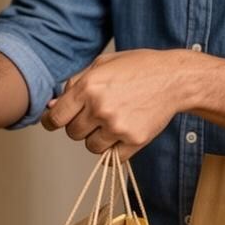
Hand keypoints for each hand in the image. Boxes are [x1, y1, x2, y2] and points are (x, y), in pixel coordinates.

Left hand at [40, 49, 190, 158]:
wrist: (173, 78)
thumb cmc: (138, 67)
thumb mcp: (102, 65)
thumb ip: (74, 85)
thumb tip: (51, 106)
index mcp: (88, 87)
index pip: (56, 117)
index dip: (52, 121)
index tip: (55, 122)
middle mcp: (100, 108)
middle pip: (73, 134)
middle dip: (80, 125)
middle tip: (96, 114)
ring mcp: (118, 126)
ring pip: (90, 147)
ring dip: (97, 138)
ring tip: (113, 121)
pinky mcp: (134, 140)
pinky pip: (111, 158)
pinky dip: (113, 151)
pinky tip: (121, 135)